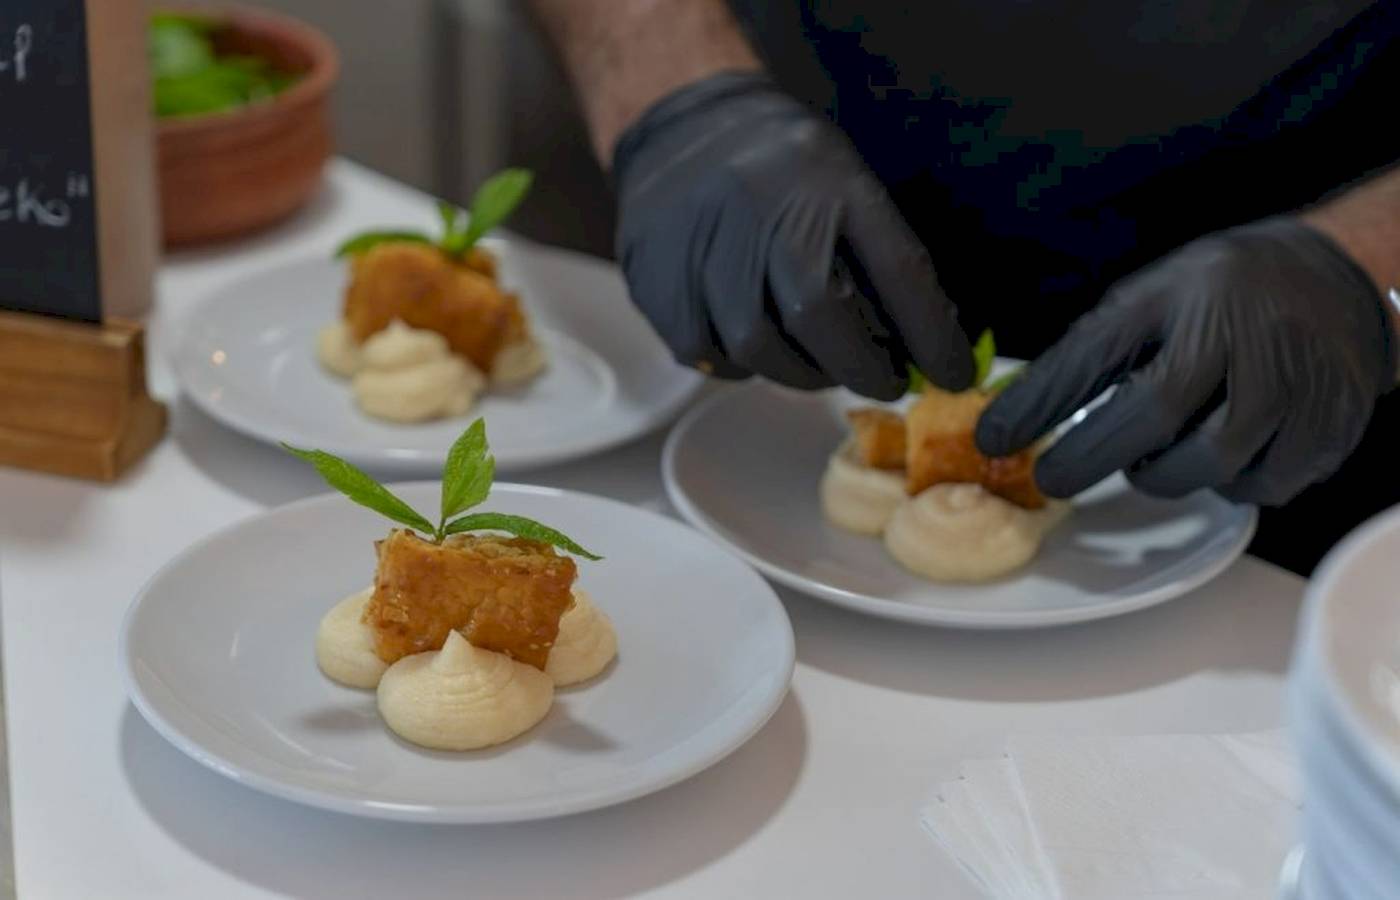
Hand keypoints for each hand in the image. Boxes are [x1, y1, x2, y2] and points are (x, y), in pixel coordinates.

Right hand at [611, 72, 973, 398]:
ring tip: (818, 367)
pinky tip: (758, 348)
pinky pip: (704, 351)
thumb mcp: (842, 180)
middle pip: (816, 314)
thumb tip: (926, 348)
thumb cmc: (781, 168)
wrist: (679, 129)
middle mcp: (761, 204)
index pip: (895, 266)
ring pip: (756, 346)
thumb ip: (880, 257)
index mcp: (826, 175)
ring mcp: (701, 241)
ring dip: (799, 373)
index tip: (952, 375)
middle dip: (859, 367)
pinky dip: (740, 366)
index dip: (930, 333)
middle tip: (880, 382)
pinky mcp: (656, 277)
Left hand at [976, 217, 1394, 504]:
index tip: (994, 439)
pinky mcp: (1329, 425)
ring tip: (1153, 454)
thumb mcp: (1153, 298)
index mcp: (1184, 295)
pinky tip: (1219, 455)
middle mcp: (1242, 334)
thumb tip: (1013, 419)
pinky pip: (1261, 485)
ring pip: (1208, 465)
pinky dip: (1228, 483)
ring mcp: (1294, 383)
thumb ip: (1095, 352)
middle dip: (1092, 457)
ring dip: (1166, 473)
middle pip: (1153, 418)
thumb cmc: (1222, 295)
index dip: (1041, 402)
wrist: (1338, 279)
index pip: (1097, 352)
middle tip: (1057, 476)